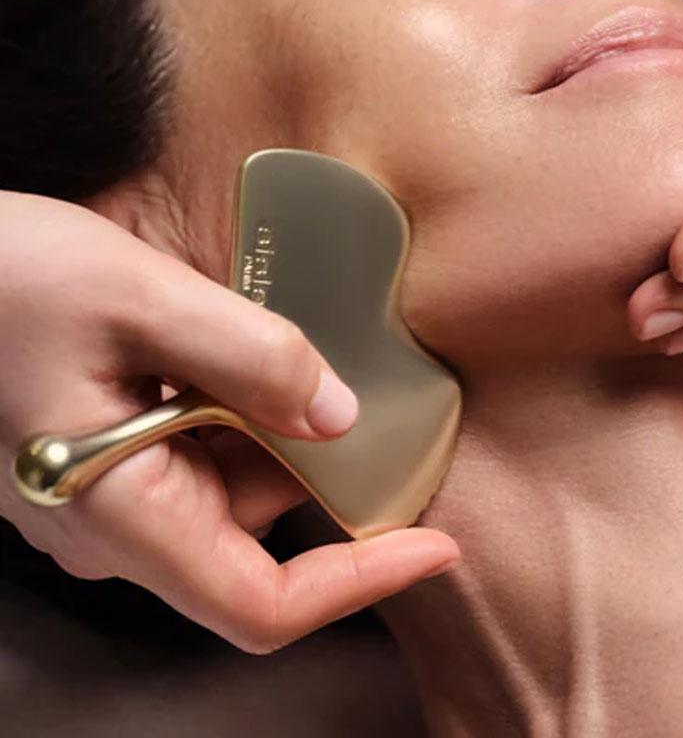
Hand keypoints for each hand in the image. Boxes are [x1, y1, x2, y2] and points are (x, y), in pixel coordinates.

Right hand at [0, 192, 458, 652]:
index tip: (436, 544)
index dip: (361, 581)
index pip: (261, 605)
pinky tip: (246, 352)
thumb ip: (249, 356)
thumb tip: (341, 415)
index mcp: (119, 513)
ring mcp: (115, 494)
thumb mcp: (137, 299)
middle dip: (328, 466)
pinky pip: (209, 449)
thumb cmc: (4, 281)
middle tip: (373, 388)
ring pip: (241, 481)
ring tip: (288, 348)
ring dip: (283, 423)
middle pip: (263, 526)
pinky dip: (248, 408)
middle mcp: (119, 524)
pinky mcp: (116, 458)